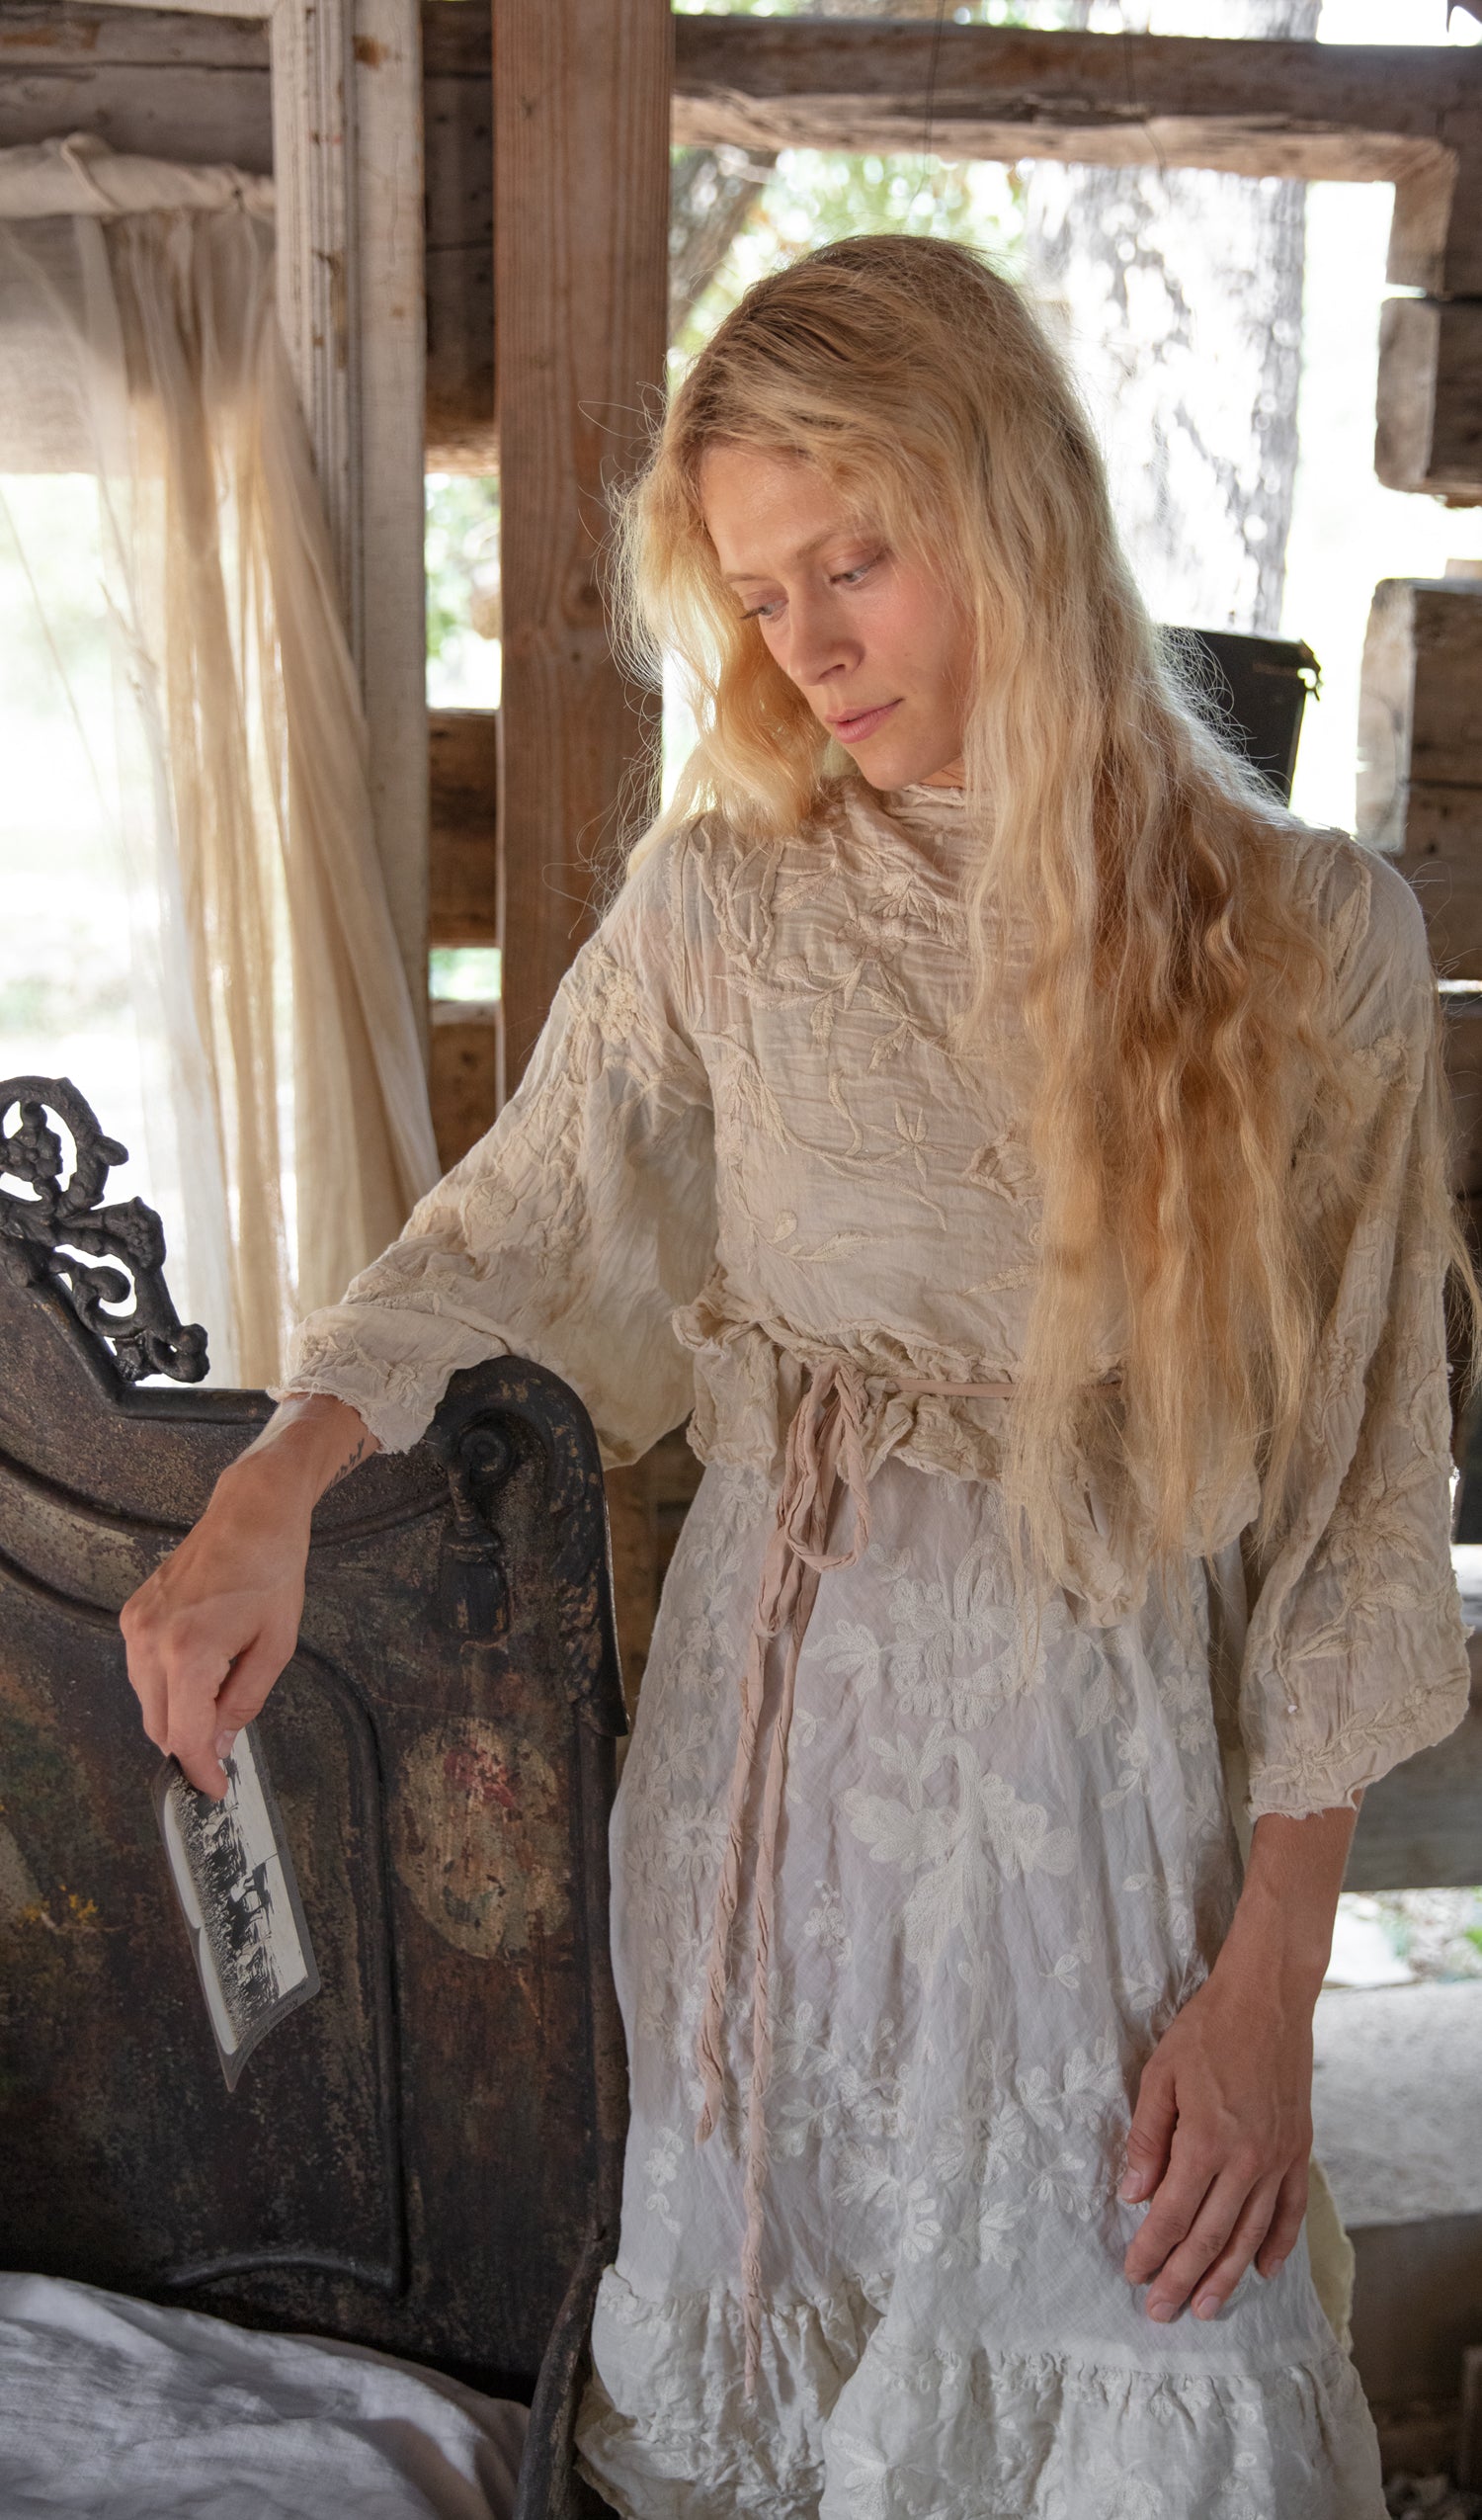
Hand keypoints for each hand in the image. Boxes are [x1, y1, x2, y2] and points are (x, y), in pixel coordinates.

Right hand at [119, 1392, 375, 1798]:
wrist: (251, 1515)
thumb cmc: (271, 1572)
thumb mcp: (275, 1647)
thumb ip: (244, 1703)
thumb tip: (220, 1745)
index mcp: (190, 1653)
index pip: (185, 1737)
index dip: (201, 1771)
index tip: (215, 1789)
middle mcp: (151, 1641)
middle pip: (159, 1726)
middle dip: (190, 1746)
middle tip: (223, 1753)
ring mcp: (136, 1626)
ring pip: (147, 1702)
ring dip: (178, 1715)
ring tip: (220, 1695)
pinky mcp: (133, 1614)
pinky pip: (142, 1671)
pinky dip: (167, 1685)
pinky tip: (201, 1668)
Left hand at [1118, 1954, 1313, 2322]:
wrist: (1269, 1999)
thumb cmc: (1206, 2031)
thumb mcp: (1160, 2074)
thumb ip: (1147, 2137)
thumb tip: (1133, 2193)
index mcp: (1206, 2140)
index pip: (1171, 2213)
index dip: (1150, 2250)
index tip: (1133, 2275)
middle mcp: (1247, 2159)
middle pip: (1209, 2236)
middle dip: (1182, 2279)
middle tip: (1161, 2313)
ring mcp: (1278, 2158)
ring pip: (1250, 2234)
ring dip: (1227, 2276)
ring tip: (1208, 2308)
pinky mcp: (1298, 2150)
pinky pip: (1290, 2210)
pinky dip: (1277, 2245)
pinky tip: (1262, 2270)